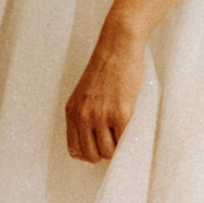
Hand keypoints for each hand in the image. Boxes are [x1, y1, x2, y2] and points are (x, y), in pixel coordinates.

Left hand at [66, 20, 146, 165]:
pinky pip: (124, 142)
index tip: (99, 147)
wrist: (118, 47)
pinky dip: (129, 141)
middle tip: (114, 141)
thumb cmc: (106, 68)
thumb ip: (84, 116)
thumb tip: (93, 142)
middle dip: (104, 153)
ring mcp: (101, 115)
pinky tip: (131, 127)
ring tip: (123, 132)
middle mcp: (83, 116)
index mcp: (72, 111)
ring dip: (118, 148)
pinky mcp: (121, 113)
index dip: (88, 153)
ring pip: (108, 152)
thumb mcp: (84, 94)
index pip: (74, 149)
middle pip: (91, 155)